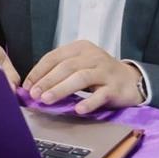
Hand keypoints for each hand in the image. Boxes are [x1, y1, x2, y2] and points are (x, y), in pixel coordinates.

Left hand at [23, 40, 145, 115]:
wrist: (131, 80)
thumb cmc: (98, 73)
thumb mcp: (80, 65)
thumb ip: (60, 71)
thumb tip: (33, 86)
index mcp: (80, 48)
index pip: (54, 57)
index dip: (39, 71)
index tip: (27, 86)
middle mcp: (93, 56)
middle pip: (66, 67)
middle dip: (47, 81)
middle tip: (34, 94)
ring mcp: (105, 71)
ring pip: (81, 78)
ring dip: (61, 89)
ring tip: (47, 100)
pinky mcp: (115, 88)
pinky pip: (101, 95)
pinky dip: (89, 102)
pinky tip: (78, 110)